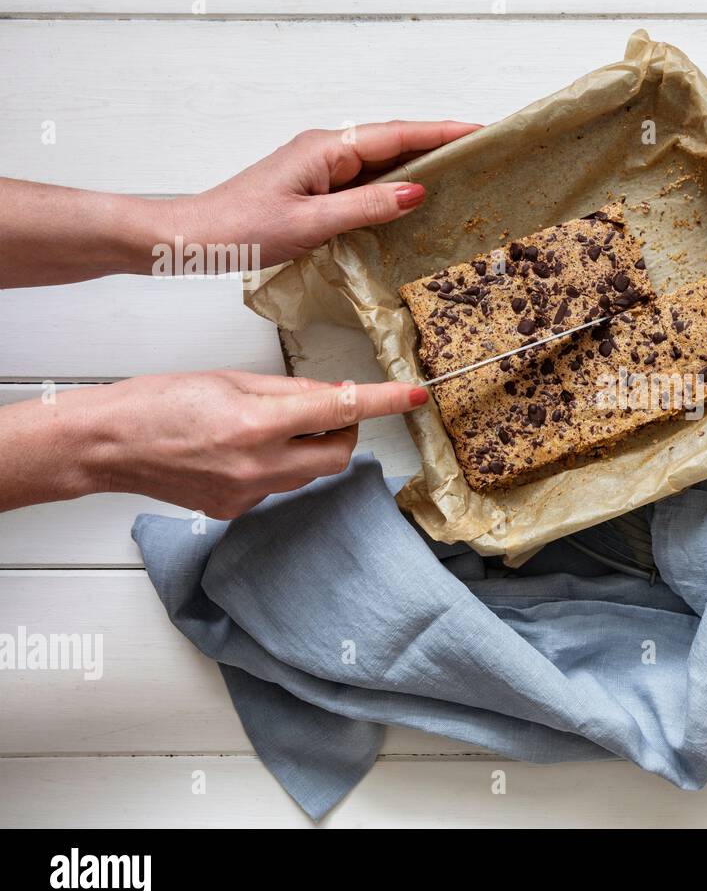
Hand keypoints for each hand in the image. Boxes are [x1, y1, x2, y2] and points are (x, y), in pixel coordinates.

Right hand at [0, 371, 428, 518]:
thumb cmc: (159, 402)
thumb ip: (290, 391)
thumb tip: (334, 394)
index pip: (338, 409)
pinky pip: (279, 486)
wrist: (108, 444)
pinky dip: (278, 465)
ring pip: (310, 472)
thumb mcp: (232, 380)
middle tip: (324, 409)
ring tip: (270, 424)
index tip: (414, 396)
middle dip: (343, 430)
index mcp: (257, 424)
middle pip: (338, 454)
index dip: (383, 402)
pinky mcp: (236, 510)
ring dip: (309, 447)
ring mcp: (248, 495)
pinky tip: (242, 450)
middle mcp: (258, 466)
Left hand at [173, 119, 481, 265]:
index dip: (440, 132)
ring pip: (381, 162)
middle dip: (437, 144)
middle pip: (393, 142)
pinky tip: (412, 201)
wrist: (196, 238)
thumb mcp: (312, 222)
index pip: (396, 135)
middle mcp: (326, 151)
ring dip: (418, 166)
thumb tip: (416, 193)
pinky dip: (394, 186)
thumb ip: (366, 207)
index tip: (477, 130)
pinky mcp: (316, 187)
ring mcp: (321, 168)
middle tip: (479, 152)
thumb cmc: (244, 228)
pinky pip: (366, 180)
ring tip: (458, 174)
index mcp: (327, 149)